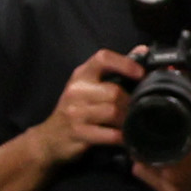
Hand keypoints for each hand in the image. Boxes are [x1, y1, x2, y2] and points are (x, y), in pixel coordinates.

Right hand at [36, 48, 141, 170]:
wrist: (48, 140)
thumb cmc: (74, 110)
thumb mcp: (88, 86)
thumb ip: (114, 69)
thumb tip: (142, 50)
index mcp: (81, 75)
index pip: (103, 58)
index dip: (125, 63)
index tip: (141, 74)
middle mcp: (76, 91)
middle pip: (114, 91)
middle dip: (130, 103)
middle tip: (136, 110)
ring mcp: (74, 113)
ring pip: (113, 111)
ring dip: (126, 120)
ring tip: (130, 123)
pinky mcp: (77, 133)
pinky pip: (109, 134)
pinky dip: (121, 137)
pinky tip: (123, 137)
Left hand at [130, 74, 190, 190]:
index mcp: (172, 160)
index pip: (140, 147)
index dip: (136, 135)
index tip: (137, 123)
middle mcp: (165, 178)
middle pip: (139, 159)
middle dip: (140, 146)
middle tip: (144, 130)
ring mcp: (168, 189)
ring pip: (144, 172)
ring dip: (145, 159)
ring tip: (150, 142)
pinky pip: (153, 183)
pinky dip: (152, 171)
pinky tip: (160, 158)